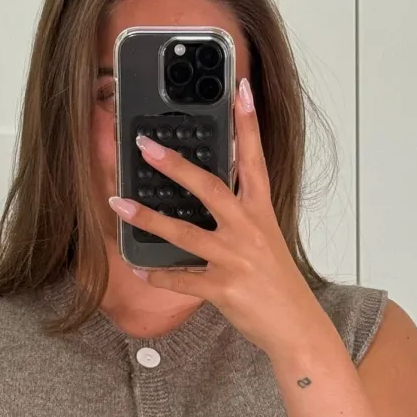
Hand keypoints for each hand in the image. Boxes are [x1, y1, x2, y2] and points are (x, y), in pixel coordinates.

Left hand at [107, 77, 326, 355]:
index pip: (255, 160)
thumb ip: (242, 216)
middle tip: (145, 145)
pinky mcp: (224, 289)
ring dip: (148, 219)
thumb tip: (209, 196)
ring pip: (185, 233)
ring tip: (120, 205)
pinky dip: (159, 275)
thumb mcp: (267, 241)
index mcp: (261, 213)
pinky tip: (140, 267)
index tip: (239, 90)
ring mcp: (236, 260)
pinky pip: (182, 279)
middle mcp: (249, 230)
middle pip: (209, 187)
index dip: (248, 124)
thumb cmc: (278, 284)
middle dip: (175, 165)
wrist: (296, 327)